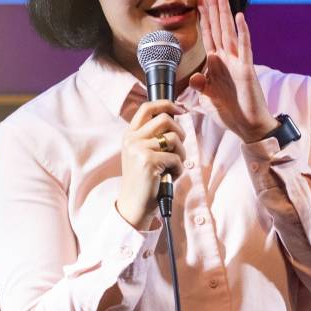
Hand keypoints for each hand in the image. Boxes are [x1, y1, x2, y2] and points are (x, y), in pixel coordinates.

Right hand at [115, 99, 186, 229]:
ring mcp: (138, 149)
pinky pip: (176, 158)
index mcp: (130, 135)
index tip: (181, 109)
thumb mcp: (142, 153)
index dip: (166, 104)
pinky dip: (179, 169)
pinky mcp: (148, 161)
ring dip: (181, 153)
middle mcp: (132, 139)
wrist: (133, 206)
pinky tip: (170, 177)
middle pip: (165, 119)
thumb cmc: (144, 180)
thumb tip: (176, 118)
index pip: (147, 107)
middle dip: (179, 132)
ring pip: (173, 138)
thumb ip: (153, 137)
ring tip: (174, 166)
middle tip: (179, 148)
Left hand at [190, 0, 279, 143]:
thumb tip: (193, 76)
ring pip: (229, 32)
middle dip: (213, 8)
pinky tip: (240, 18)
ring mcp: (237, 62)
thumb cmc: (232, 113)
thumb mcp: (209, 98)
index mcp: (217, 64)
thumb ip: (201, 85)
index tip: (199, 3)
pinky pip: (244, 47)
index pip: (209, 36)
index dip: (204, 20)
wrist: (249, 127)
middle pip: (218, 28)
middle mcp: (227, 59)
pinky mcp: (246, 69)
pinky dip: (242, 32)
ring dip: (225, 13)